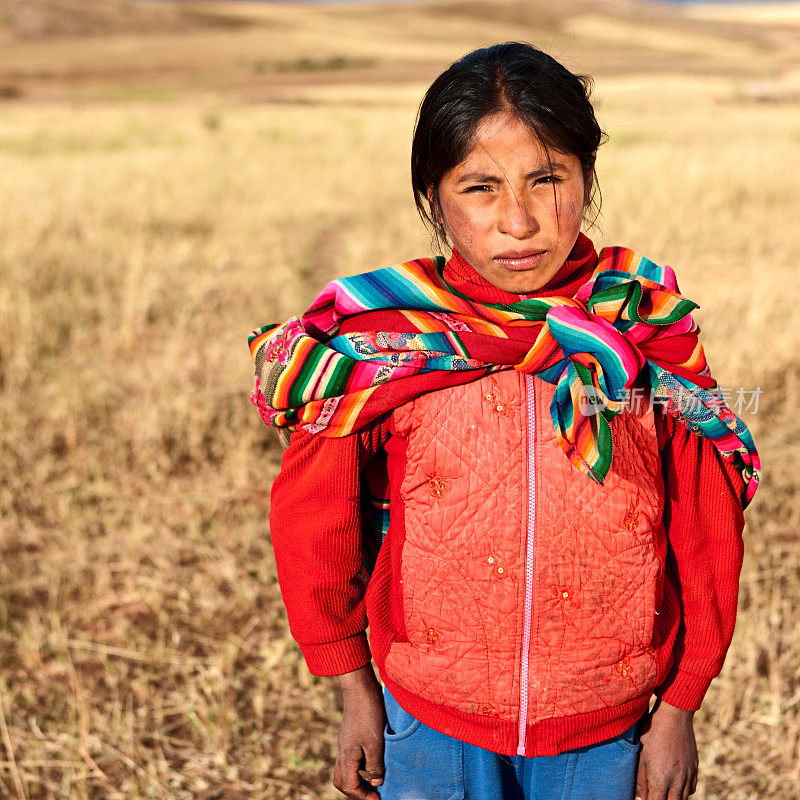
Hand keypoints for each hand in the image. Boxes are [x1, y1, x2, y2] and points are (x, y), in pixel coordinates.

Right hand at [333, 665, 386, 799]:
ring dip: (358, 780)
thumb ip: (375, 766)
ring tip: (375, 781)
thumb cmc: (368, 714)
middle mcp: (342, 752)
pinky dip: (360, 766)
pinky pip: (350, 758)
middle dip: (357, 792)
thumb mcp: (376, 743)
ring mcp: (344, 743)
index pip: (349, 787)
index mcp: (346, 757)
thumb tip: (376, 783)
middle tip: (373, 794)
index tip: (379, 799)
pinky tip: (374, 761)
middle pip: (342, 782)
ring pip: (345, 770)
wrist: (360, 688)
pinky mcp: (350, 735)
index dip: (363, 797)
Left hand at [635, 698, 698, 799]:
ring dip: (672, 797)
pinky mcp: (695, 769)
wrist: (674, 717)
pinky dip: (683, 791)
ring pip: (683, 798)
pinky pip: (691, 788)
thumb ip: (640, 780)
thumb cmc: (652, 733)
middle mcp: (678, 782)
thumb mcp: (640, 755)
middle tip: (653, 792)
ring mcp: (688, 776)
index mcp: (661, 780)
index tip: (644, 797)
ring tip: (662, 789)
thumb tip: (638, 797)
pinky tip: (675, 784)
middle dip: (661, 799)